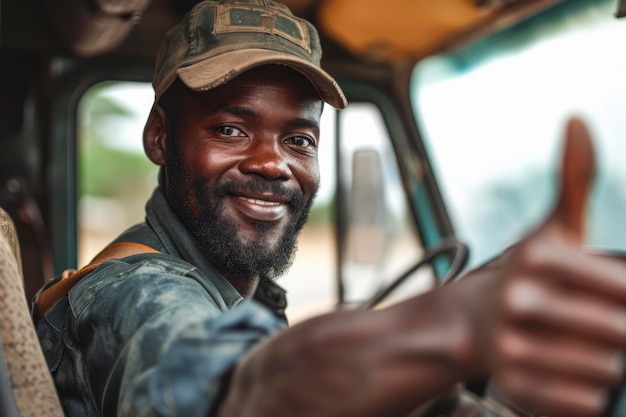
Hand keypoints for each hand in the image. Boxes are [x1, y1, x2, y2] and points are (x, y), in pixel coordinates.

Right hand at [470, 117, 625, 416]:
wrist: (471, 323)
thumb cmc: (529, 273)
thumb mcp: (553, 227)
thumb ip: (574, 176)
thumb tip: (577, 118)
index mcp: (537, 259)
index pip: (624, 290)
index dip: (624, 295)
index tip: (610, 296)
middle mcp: (519, 302)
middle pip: (621, 334)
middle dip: (617, 331)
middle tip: (595, 322)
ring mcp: (513, 348)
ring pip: (608, 371)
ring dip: (606, 361)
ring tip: (579, 345)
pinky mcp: (515, 388)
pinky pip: (586, 402)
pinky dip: (588, 391)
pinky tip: (567, 369)